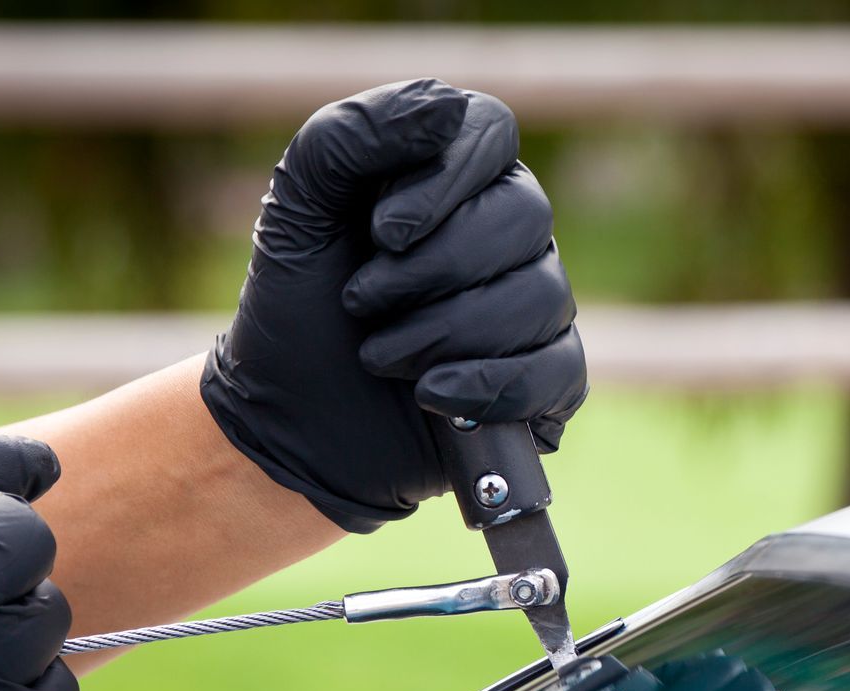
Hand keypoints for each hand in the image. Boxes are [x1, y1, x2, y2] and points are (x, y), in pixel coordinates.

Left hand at [201, 78, 587, 532]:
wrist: (291, 424)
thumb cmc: (299, 312)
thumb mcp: (296, 211)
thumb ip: (348, 137)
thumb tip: (446, 107)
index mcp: (454, 175)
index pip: (490, 131)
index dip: (443, 178)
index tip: (381, 232)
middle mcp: (509, 234)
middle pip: (523, 217)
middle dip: (431, 269)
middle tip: (361, 302)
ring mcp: (536, 310)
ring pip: (539, 297)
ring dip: (444, 331)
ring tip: (380, 356)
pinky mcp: (547, 385)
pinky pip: (558, 371)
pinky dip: (490, 384)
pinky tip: (432, 394)